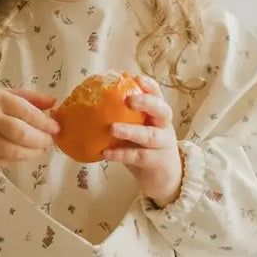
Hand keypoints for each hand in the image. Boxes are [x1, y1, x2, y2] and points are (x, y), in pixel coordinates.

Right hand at [0, 87, 59, 169]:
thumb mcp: (0, 94)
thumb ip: (28, 98)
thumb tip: (54, 102)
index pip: (24, 111)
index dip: (44, 122)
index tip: (56, 128)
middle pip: (20, 133)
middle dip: (40, 139)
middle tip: (49, 141)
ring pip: (13, 151)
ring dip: (31, 153)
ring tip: (40, 149)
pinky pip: (4, 162)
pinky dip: (18, 160)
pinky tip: (24, 154)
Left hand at [104, 77, 183, 207]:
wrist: (164, 178)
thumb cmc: (145, 148)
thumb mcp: (138, 129)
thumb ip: (124, 118)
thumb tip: (92, 103)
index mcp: (159, 115)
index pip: (158, 96)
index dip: (150, 86)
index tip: (137, 78)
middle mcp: (164, 127)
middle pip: (162, 111)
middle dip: (147, 103)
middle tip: (129, 100)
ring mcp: (163, 145)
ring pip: (150, 135)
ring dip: (131, 131)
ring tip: (113, 128)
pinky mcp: (157, 163)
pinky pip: (139, 157)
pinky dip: (121, 154)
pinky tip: (106, 152)